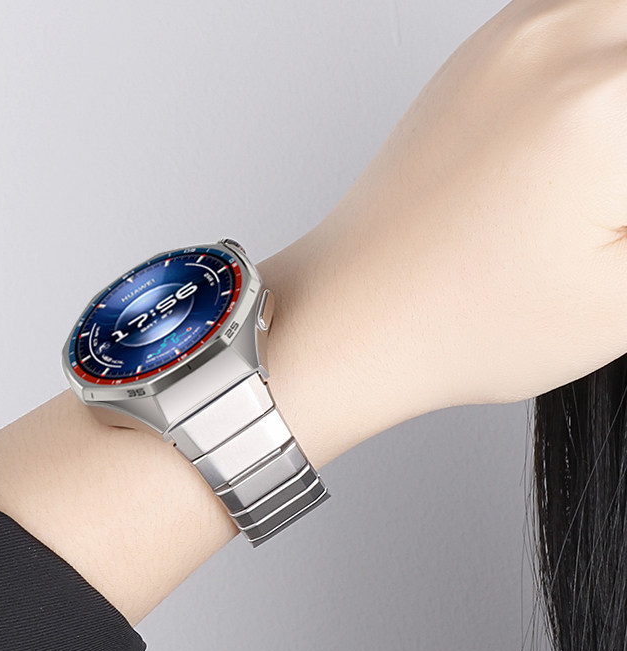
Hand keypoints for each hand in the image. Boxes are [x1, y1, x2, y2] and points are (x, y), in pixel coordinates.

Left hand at [269, 0, 626, 417]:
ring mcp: (511, 35)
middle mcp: (556, 38)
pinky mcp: (481, 53)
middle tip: (616, 211)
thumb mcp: (622, 300)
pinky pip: (584, 15)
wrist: (350, 315)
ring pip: (622, 20)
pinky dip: (611, 56)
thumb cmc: (455, 322)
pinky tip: (597, 131)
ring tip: (602, 186)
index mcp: (605, 99)